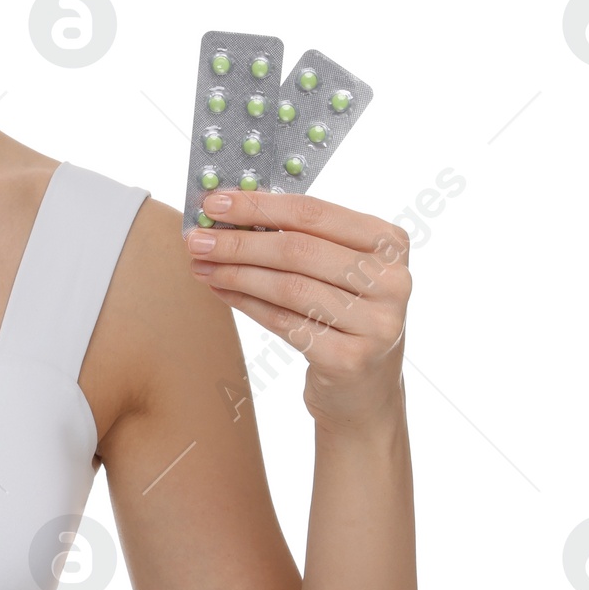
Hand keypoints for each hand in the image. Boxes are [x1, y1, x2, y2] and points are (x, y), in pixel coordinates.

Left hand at [184, 189, 410, 429]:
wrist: (365, 388)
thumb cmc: (343, 313)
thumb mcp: (338, 268)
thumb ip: (297, 237)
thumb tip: (227, 214)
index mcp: (389, 243)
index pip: (315, 213)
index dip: (259, 205)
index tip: (215, 202)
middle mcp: (392, 280)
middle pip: (298, 250)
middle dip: (239, 242)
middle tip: (195, 239)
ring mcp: (376, 323)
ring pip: (288, 287)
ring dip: (235, 274)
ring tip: (201, 266)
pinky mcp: (350, 359)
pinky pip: (284, 323)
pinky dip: (246, 304)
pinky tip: (220, 291)